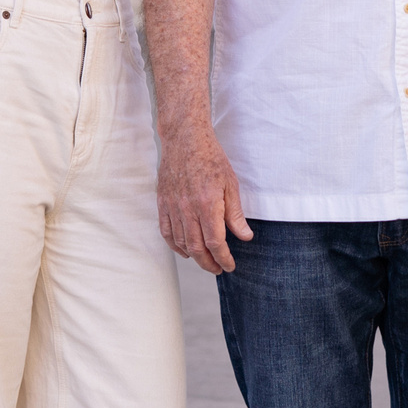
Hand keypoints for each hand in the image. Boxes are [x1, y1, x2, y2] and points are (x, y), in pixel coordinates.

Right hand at [157, 121, 251, 272]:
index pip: (215, 242)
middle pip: (197, 248)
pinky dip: (175, 245)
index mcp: (208, 204)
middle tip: (218, 269)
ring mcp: (173, 206)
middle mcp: (188, 208)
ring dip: (194, 257)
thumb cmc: (210, 157)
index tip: (230, 265)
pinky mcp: (162, 202)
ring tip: (205, 260)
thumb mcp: (230, 184)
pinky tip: (184, 250)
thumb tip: (245, 236)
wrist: (185, 138)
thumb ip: (235, 213)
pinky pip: (166, 231)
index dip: (223, 258)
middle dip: (209, 264)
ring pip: (181, 243)